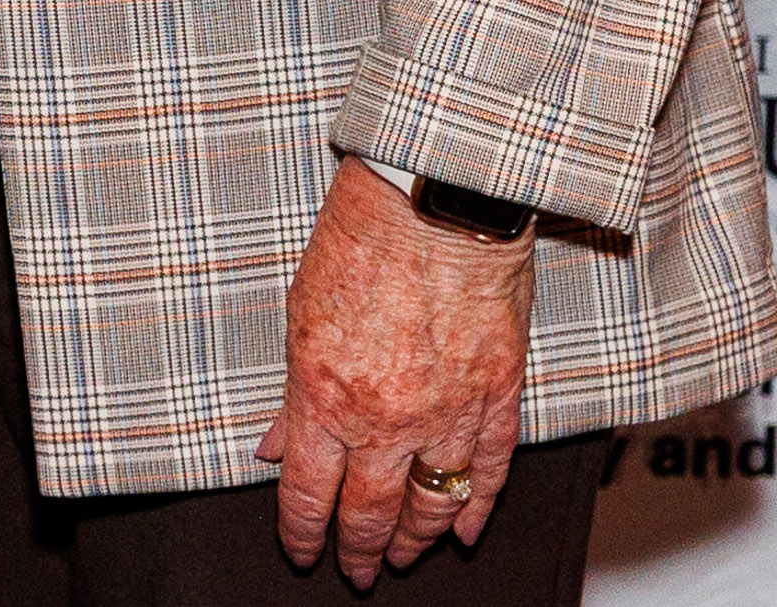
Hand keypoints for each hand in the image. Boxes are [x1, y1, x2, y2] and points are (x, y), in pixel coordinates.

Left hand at [255, 160, 536, 586]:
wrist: (433, 205)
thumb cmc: (359, 243)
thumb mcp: (297, 318)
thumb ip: (293, 396)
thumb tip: (278, 449)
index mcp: (325, 396)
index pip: (309, 492)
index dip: (302, 531)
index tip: (300, 550)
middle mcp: (388, 417)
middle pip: (371, 510)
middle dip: (358, 548)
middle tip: (354, 571)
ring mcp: (448, 413)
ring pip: (435, 502)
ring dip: (418, 537)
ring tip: (403, 556)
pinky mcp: (498, 396)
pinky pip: (490, 471)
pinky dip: (479, 506)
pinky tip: (468, 529)